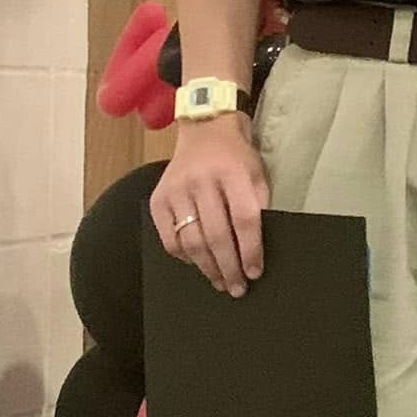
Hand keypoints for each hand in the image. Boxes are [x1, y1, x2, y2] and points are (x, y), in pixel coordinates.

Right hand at [150, 113, 269, 297]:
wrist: (205, 129)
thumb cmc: (236, 156)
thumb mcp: (257, 174)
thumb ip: (258, 207)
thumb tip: (257, 250)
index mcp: (232, 173)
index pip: (244, 219)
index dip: (251, 250)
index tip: (255, 272)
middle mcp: (201, 181)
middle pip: (216, 235)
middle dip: (229, 267)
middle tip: (237, 288)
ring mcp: (176, 190)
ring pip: (191, 241)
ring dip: (207, 268)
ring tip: (220, 282)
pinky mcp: (157, 199)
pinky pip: (169, 238)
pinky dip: (184, 256)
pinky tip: (198, 263)